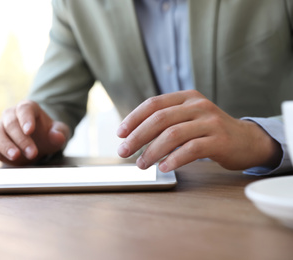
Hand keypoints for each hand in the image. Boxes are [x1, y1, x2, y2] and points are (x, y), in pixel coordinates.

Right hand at [0, 100, 69, 165]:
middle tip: (32, 153)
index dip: (26, 119)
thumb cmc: (48, 134)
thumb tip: (57, 136)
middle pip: (10, 123)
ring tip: (15, 156)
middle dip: (21, 139)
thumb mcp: (59, 132)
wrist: (39, 143)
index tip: (30, 130)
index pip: (24, 109)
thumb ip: (60, 132)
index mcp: (27, 108)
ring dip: (5, 146)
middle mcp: (10, 116)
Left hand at [117, 90, 281, 171]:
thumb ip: (166, 121)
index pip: (153, 104)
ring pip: (173, 134)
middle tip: (124, 151)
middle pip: (159, 119)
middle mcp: (198, 106)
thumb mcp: (188, 118)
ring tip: (141, 164)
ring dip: (152, 151)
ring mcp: (210, 122)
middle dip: (137, 137)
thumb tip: (132, 136)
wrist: (246, 140)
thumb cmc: (209, 131)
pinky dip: (173, 159)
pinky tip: (163, 167)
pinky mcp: (220, 140)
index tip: (120, 133)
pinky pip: (191, 150)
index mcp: (186, 97)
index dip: (133, 118)